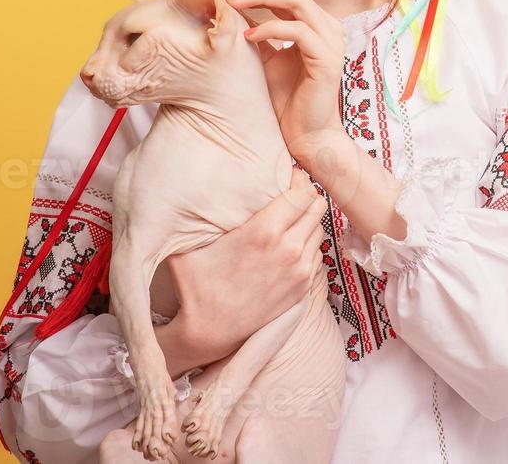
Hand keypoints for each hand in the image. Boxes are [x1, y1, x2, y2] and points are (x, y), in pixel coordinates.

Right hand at [163, 168, 326, 368]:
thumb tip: (190, 188)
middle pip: (317, 206)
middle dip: (306, 196)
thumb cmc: (195, 284)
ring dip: (308, 221)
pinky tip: (289, 244)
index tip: (286, 176)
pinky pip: (316, 254)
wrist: (209, 331)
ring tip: (289, 218)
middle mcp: (288, 248)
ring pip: (319, 229)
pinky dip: (307, 245)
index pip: (302, 191)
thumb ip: (197, 215)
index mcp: (264, 231)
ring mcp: (299, 270)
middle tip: (291, 194)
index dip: (297, 179)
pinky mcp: (302, 288)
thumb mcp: (188, 243)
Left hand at [214, 0, 344, 149]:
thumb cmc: (285, 99)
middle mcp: (326, 25)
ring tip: (230, 4)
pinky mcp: (327, 58)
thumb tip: (225, 8)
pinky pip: (298, 31)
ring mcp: (330, 39)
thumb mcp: (263, 58)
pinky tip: (248, 37)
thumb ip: (253, 31)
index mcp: (313, 22)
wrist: (305, 134)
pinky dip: (270, 28)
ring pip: (296, 0)